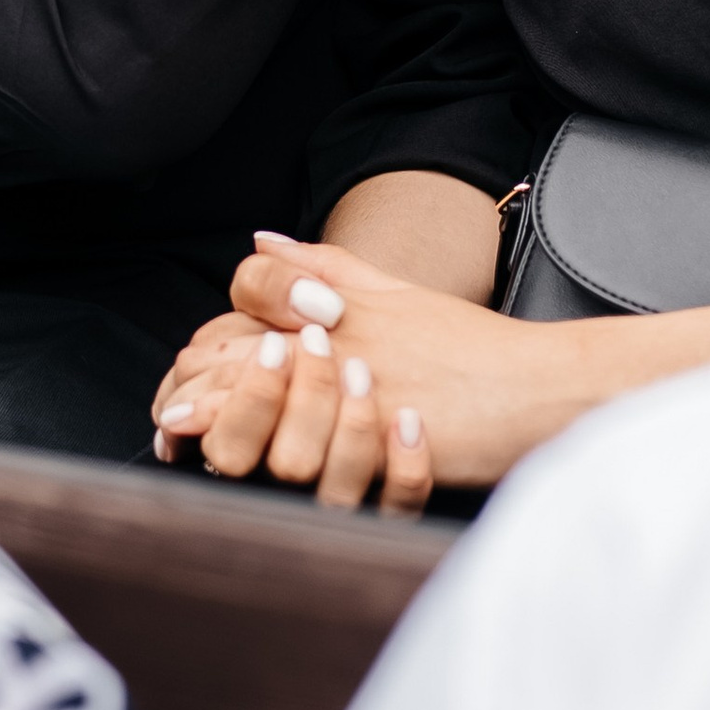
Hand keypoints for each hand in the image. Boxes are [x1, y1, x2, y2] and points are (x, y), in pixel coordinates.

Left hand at [150, 230, 555, 497]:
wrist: (543, 386)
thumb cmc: (472, 346)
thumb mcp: (398, 291)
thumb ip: (328, 266)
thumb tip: (261, 239)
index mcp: (342, 313)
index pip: (252, 317)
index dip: (208, 353)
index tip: (183, 381)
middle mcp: (347, 345)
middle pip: (252, 358)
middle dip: (201, 386)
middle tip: (166, 416)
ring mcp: (367, 393)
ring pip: (277, 407)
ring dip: (228, 420)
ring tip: (187, 434)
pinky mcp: (392, 443)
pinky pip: (325, 456)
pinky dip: (285, 462)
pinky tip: (260, 470)